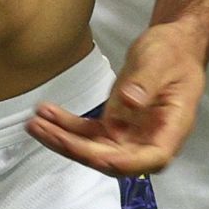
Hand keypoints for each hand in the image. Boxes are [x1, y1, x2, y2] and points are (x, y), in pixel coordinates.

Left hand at [26, 25, 206, 176]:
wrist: (171, 47)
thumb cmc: (174, 53)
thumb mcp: (161, 61)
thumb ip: (146, 82)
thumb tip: (129, 103)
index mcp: (171, 130)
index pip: (150, 158)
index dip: (121, 161)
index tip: (92, 154)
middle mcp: (149, 140)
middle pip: (113, 157)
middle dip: (76, 148)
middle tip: (45, 129)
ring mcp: (130, 136)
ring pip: (94, 148)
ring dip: (63, 138)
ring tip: (35, 123)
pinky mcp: (115, 126)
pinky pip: (87, 132)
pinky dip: (65, 124)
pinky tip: (46, 112)